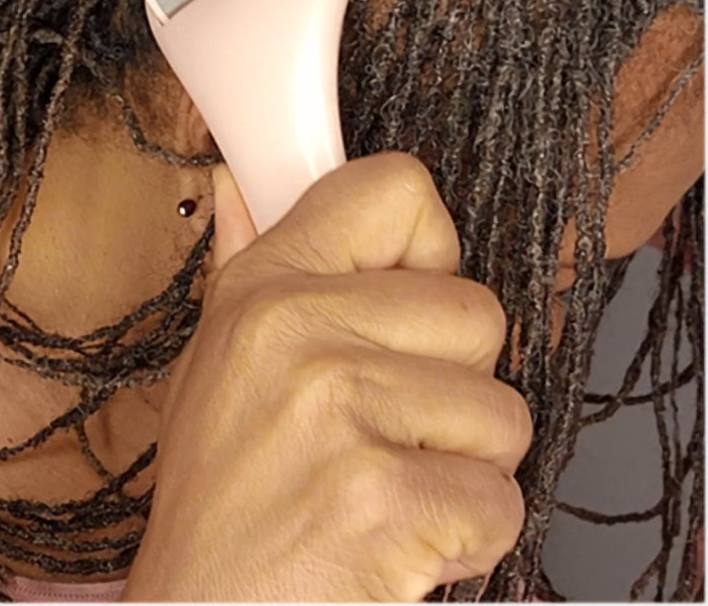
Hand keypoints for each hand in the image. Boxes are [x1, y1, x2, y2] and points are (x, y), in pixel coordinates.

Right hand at [123, 155, 530, 601]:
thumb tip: (235, 182)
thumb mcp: (218, 358)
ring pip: (503, 413)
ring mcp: (340, 410)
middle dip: (456, 384)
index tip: (405, 298)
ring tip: (388, 485)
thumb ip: (244, 260)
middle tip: (386, 428)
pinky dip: (465, 536)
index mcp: (267, 286)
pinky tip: (398, 538)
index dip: (428, 247)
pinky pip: (499, 499)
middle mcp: (298, 329)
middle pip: (479, 312)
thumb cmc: (223, 489)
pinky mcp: (383, 499)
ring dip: (464, 465)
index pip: (399, 190)